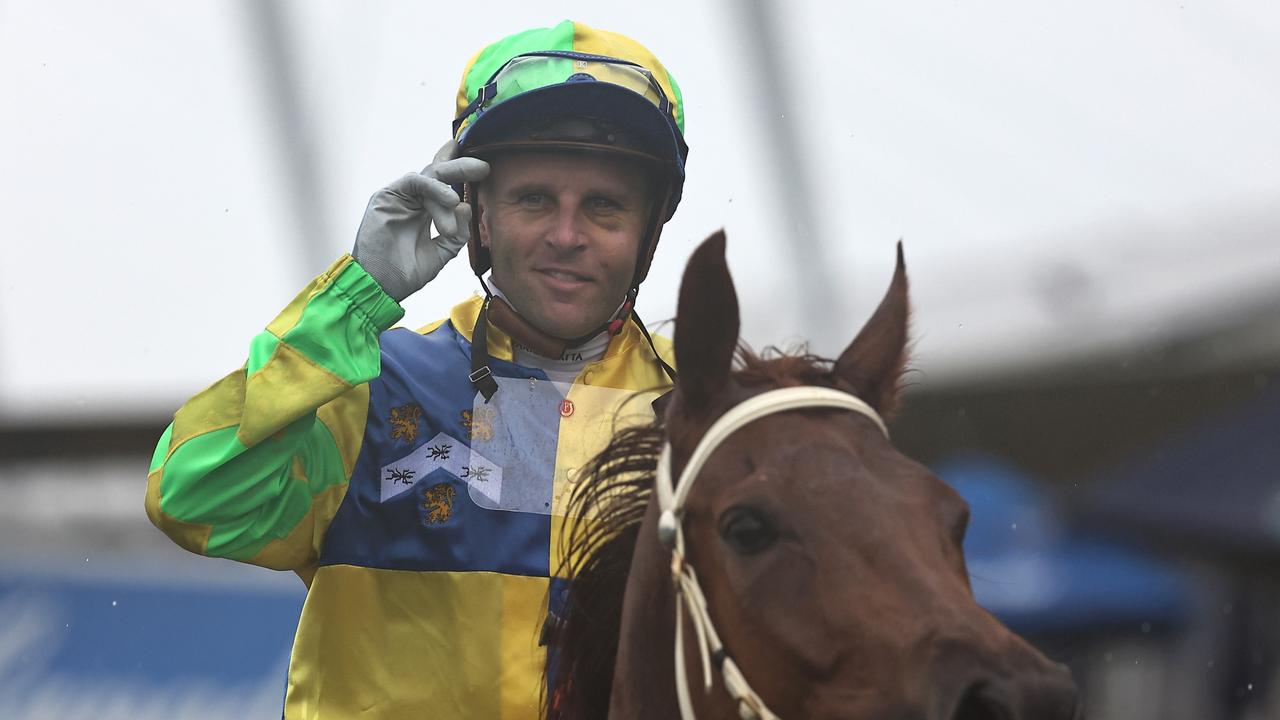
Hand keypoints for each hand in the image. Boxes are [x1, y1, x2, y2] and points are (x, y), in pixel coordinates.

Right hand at [353, 140, 489, 301]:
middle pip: (439, 175)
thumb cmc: (404, 273)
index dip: (462, 173)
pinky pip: (413, 181)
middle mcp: (413, 200)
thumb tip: (466, 207)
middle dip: (462, 168)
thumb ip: (456, 234)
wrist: (379, 287)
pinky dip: (432, 187)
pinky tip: (448, 199)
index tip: (484, 169)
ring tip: (455, 202)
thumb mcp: (440, 253)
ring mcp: (400, 197)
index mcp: (425, 212)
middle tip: (483, 167)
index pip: (445, 186)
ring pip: (429, 177)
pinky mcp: (386, 197)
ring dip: (447, 188)